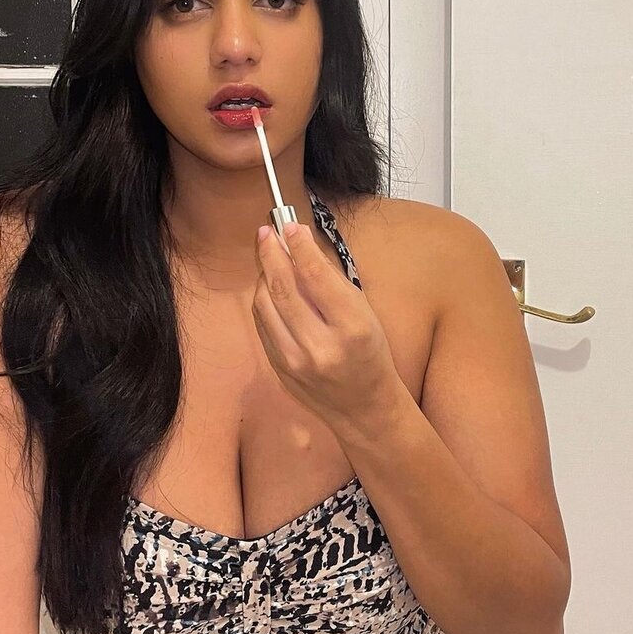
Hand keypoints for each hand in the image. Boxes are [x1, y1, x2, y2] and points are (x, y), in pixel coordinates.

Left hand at [252, 221, 400, 427]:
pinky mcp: (279, 368)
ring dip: (264, 276)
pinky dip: (264, 300)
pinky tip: (270, 287)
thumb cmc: (370, 355)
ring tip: (270, 258)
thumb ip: (331, 283)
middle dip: (271, 254)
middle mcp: (321, 346)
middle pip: (282, 287)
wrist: (364, 407)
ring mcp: (295, 361)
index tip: (288, 226)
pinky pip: (262, 324)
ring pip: (264, 304)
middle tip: (266, 233)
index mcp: (352, 328)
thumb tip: (299, 247)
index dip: (297, 246)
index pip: (315, 276)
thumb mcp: (365, 314)